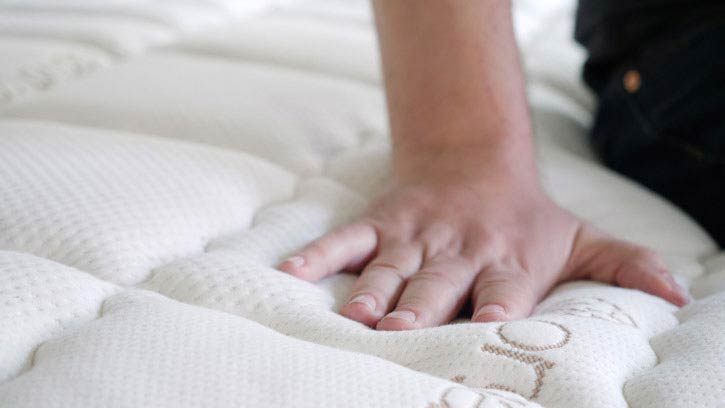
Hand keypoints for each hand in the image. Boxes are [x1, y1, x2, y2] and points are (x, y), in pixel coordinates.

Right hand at [278, 146, 688, 329]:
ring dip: (370, 289)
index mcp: (508, 258)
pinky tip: (291, 275)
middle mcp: (460, 248)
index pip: (505, 288)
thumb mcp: (580, 238)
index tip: (490, 330)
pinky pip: (346, 239)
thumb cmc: (526, 217)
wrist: (474, 160)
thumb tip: (676, 294)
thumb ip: (624, 264)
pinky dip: (320, 256)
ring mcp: (415, 234)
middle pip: (439, 283)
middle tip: (399, 332)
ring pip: (390, 265)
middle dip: (420, 307)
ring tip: (352, 315)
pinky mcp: (381, 221)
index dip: (498, 308)